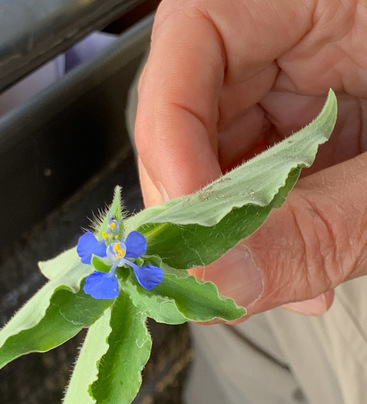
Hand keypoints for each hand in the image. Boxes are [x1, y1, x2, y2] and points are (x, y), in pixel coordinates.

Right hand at [135, 0, 366, 317]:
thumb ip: (322, 226)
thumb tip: (225, 285)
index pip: (189, 41)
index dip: (172, 144)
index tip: (192, 232)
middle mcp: (285, 24)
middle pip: (189, 110)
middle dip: (202, 205)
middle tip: (224, 273)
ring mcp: (289, 71)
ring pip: (215, 151)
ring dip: (237, 227)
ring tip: (281, 274)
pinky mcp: (300, 112)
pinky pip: (254, 168)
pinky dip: (267, 224)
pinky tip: (299, 253)